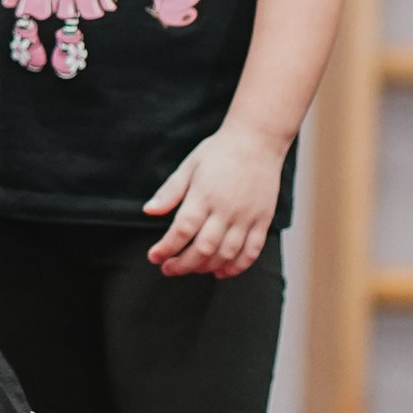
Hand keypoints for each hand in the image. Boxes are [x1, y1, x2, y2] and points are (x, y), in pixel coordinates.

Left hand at [144, 121, 282, 276]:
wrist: (257, 140)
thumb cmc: (219, 151)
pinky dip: (237, 267)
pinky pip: (252, 251)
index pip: (182, 230)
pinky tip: (222, 272)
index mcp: (204, 195)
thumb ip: (170, 192)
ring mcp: (247, 216)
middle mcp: (226, 209)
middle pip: (203, 248)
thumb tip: (148, 211)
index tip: (154, 257)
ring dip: (207, 268)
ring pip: (226, 254)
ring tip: (192, 269)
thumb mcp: (189, 166)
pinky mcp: (263, 219)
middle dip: (182, 265)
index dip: (166, 248)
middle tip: (169, 269)